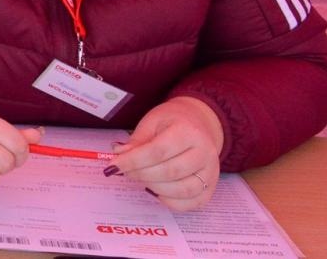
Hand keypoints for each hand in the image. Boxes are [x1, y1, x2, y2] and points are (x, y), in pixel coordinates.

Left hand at [109, 96, 222, 210]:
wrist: (199, 125)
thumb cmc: (172, 122)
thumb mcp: (152, 122)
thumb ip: (136, 141)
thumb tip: (119, 156)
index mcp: (188, 131)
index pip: (158, 151)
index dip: (133, 161)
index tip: (114, 165)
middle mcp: (205, 153)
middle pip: (169, 172)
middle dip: (140, 174)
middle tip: (125, 172)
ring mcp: (211, 172)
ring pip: (182, 190)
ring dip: (154, 188)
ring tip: (140, 178)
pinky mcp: (212, 187)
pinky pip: (192, 203)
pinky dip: (171, 202)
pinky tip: (157, 190)